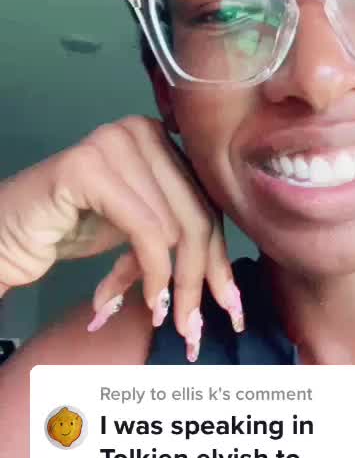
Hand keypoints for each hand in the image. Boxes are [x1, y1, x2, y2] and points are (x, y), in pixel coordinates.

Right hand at [0, 116, 243, 357]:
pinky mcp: (90, 168)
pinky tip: (149, 302)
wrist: (6, 235)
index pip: (207, 203)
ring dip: (174, 284)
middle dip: (202, 279)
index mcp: (159, 138)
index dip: (219, 260)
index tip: (231, 307)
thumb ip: (179, 237)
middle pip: (198, 214)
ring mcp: (114, 144)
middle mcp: (141, 130)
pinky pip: (146, 230)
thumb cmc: (67, 230)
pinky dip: (153, 273)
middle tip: (196, 327)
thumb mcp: (138, 230)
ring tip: (165, 318)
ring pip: (178, 226)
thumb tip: (228, 287)